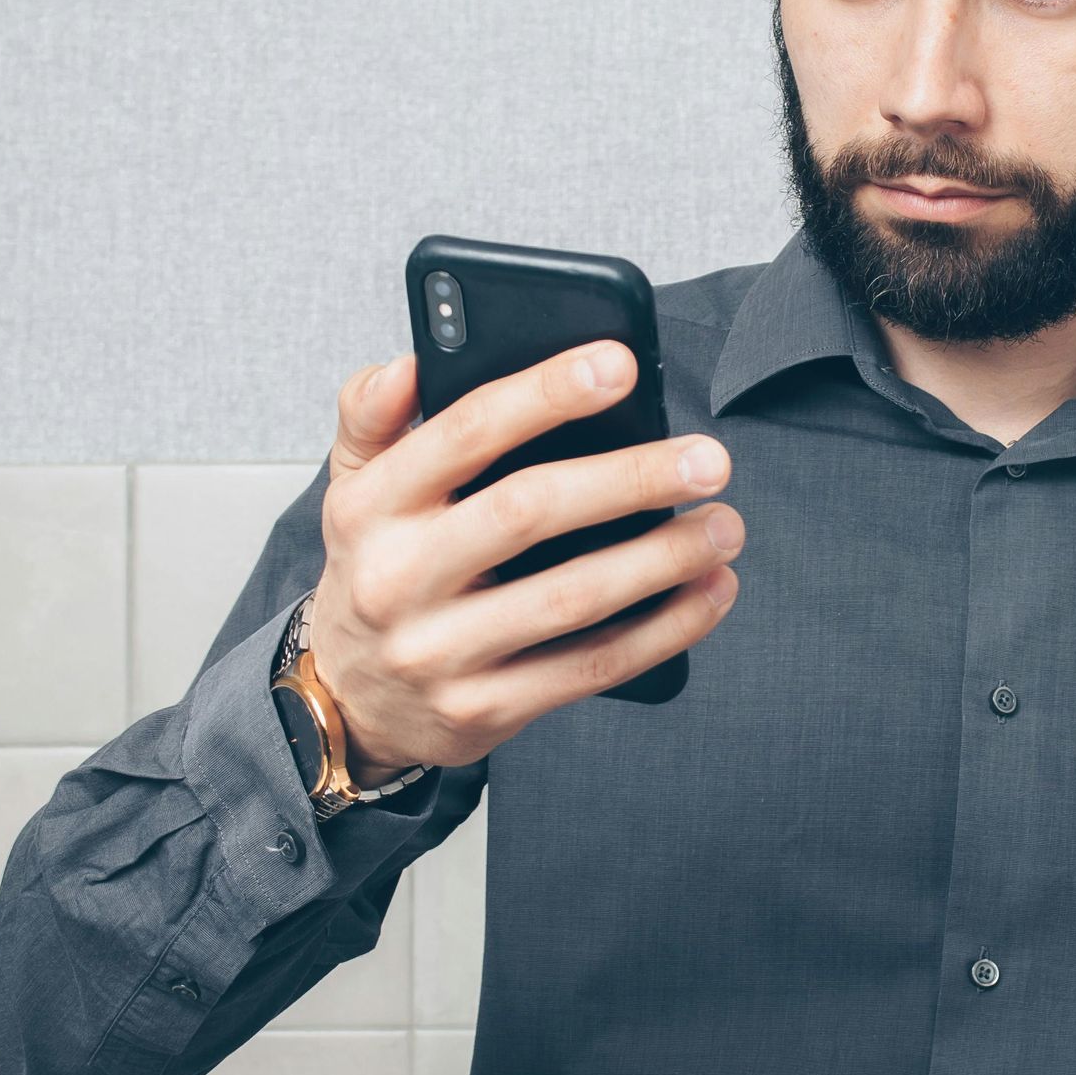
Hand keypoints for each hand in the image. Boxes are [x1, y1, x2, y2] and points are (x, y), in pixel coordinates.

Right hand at [306, 341, 745, 778]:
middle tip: (708, 460)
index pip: (464, 432)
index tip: (620, 364)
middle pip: (527, 512)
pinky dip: (664, 630)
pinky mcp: (485, 710)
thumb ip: (372, 414)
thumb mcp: (353, 485)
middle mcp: (397, 578)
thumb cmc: (377, 568)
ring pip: (571, 598)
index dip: (544, 394)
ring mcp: (440, 652)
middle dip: (629, 480)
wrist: (351, 702)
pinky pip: (590, 667)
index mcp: (371, 506)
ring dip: (663, 559)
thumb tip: (410, 365)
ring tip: (724, 525)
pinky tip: (709, 593)